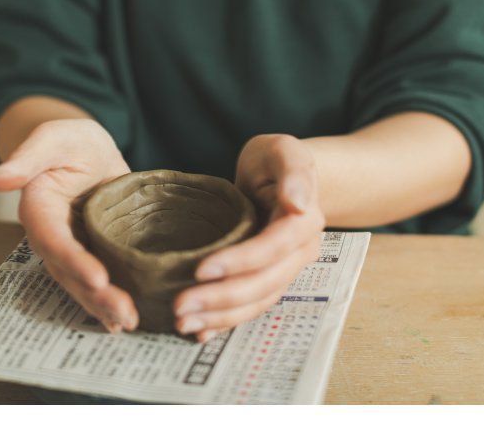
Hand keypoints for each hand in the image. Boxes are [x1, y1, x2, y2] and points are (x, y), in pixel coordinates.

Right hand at [0, 118, 138, 333]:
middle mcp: (51, 235)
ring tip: (128, 322)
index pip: (53, 239)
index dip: (73, 259)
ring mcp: (70, 247)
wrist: (87, 150)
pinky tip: (122, 322)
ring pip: (80, 283)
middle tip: (124, 312)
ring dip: (102, 305)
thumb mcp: (53, 138)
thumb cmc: (69, 141)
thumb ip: (27, 157)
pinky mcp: (90, 252)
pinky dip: (105, 302)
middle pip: (67, 271)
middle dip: (94, 295)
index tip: (97, 277)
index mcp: (39, 208)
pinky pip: (93, 281)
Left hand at [173, 134, 324, 341]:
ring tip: (181, 323)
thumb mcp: (282, 151)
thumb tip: (299, 205)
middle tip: (180, 307)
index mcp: (303, 222)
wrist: (278, 176)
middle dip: (221, 299)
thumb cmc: (274, 159)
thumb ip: (295, 172)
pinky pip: (250, 306)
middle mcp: (299, 253)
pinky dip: (226, 321)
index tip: (201, 269)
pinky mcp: (268, 279)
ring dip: (220, 317)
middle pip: (263, 284)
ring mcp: (285, 270)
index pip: (271, 248)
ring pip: (257, 302)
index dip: (239, 262)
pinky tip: (200, 331)